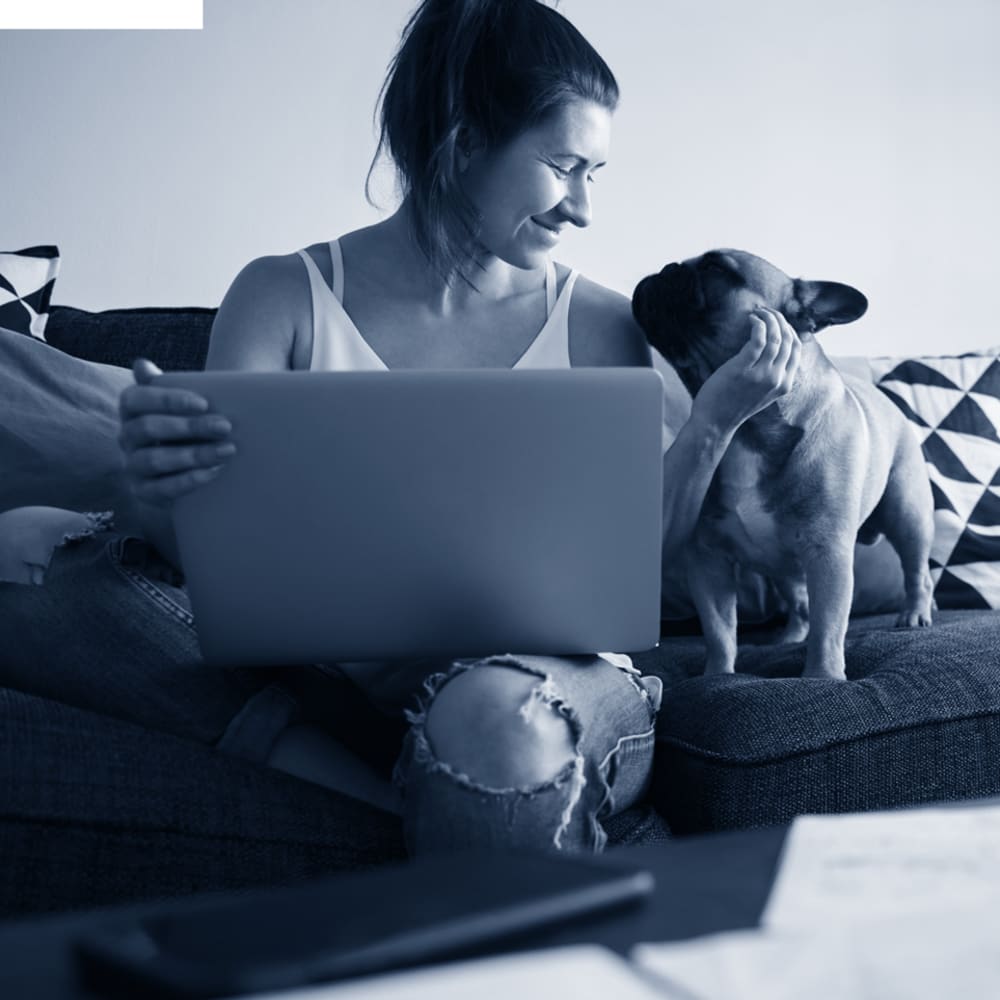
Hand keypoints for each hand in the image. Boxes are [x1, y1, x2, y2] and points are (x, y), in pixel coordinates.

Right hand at [118, 358, 235, 505]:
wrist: (194, 463)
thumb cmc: (191, 424)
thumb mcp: (185, 404)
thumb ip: (169, 384)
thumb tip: (141, 365)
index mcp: (132, 409)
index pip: (137, 398)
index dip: (168, 400)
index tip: (204, 403)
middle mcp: (126, 436)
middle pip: (148, 428)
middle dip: (189, 427)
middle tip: (225, 426)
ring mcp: (132, 465)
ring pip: (154, 459)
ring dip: (193, 455)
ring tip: (227, 450)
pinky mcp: (143, 491)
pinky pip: (161, 489)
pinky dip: (189, 480)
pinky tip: (214, 471)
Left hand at [691, 307, 800, 435]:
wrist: (714, 423)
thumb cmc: (733, 405)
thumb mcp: (760, 392)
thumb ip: (770, 374)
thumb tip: (771, 348)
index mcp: (785, 384)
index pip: (796, 349)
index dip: (789, 330)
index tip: (776, 321)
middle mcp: (777, 379)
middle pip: (788, 340)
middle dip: (779, 320)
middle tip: (766, 311)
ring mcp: (762, 375)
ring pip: (776, 337)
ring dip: (769, 319)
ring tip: (758, 312)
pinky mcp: (743, 369)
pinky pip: (758, 339)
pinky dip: (758, 325)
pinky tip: (752, 319)